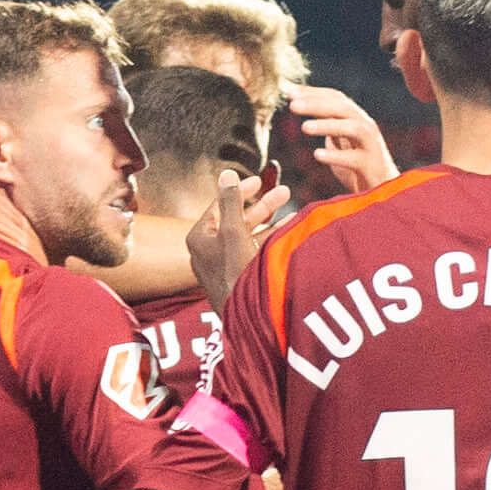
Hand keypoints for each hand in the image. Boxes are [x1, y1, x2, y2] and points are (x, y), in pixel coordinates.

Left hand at [188, 169, 289, 308]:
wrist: (242, 316)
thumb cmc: (235, 272)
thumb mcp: (234, 232)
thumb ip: (231, 201)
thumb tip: (226, 173)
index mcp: (199, 237)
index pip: (219, 205)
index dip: (240, 190)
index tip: (260, 181)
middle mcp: (207, 250)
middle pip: (235, 219)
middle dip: (261, 205)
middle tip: (284, 192)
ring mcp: (222, 264)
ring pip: (246, 234)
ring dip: (269, 221)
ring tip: (291, 210)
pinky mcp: (237, 275)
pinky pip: (252, 250)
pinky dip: (268, 239)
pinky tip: (287, 231)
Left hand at [283, 83, 396, 192]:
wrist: (383, 190)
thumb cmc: (357, 165)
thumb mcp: (338, 142)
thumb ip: (325, 125)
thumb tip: (299, 105)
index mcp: (355, 119)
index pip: (335, 97)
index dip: (313, 92)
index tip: (289, 91)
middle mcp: (365, 126)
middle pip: (342, 108)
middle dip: (317, 104)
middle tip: (292, 105)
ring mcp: (371, 145)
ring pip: (352, 128)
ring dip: (328, 125)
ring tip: (304, 127)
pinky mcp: (372, 166)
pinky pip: (355, 158)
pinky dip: (336, 155)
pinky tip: (317, 155)